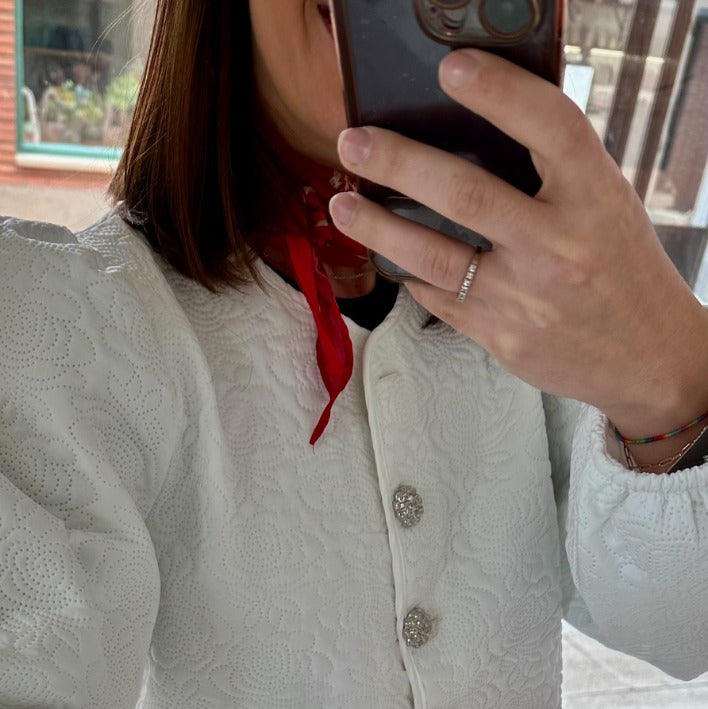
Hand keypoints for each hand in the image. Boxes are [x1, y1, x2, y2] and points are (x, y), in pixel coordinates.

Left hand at [327, 49, 707, 430]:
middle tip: (354, 143)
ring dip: (378, 227)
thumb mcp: (606, 203)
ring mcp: (525, 296)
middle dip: (398, 163)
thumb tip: (478, 127)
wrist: (647, 356)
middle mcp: (558, 245)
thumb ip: (554, 170)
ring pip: (433, 255)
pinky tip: (390, 255)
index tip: (451, 70)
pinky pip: (438, 298)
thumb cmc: (621, 269)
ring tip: (343, 205)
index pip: (547, 126)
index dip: (498, 92)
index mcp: (594, 197)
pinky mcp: (501, 337)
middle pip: (465, 193)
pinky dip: (410, 273)